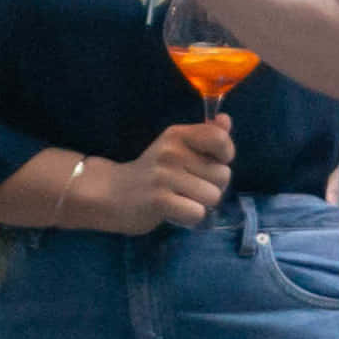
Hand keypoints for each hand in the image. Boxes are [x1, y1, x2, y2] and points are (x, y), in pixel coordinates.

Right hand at [75, 120, 234, 231]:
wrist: (113, 193)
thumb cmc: (152, 172)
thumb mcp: (176, 147)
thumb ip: (204, 135)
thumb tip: (226, 120)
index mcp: (178, 134)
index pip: (219, 138)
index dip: (225, 155)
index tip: (210, 162)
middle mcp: (171, 151)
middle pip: (222, 175)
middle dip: (211, 186)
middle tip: (187, 187)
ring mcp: (164, 176)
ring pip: (213, 196)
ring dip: (201, 204)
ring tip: (180, 199)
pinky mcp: (159, 200)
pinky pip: (198, 213)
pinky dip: (190, 218)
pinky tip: (175, 211)